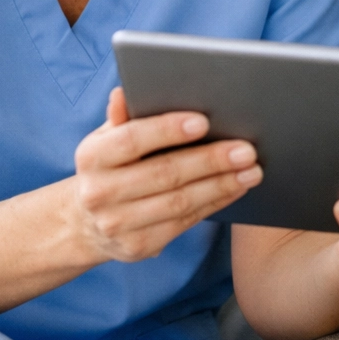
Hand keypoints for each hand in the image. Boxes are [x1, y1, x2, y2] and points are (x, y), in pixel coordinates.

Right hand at [71, 88, 261, 261]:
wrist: (87, 223)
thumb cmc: (110, 167)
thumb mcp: (107, 139)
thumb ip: (122, 118)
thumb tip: (125, 93)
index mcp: (91, 156)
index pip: (131, 139)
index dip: (167, 130)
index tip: (203, 122)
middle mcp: (99, 193)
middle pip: (164, 174)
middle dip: (210, 160)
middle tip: (245, 150)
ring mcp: (117, 224)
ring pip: (179, 202)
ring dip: (221, 185)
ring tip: (251, 170)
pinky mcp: (138, 246)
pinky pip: (184, 222)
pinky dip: (214, 203)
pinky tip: (235, 188)